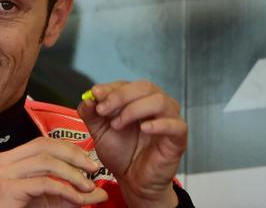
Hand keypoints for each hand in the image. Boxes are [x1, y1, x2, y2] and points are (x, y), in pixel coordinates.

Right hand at [0, 137, 107, 207]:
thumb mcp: (46, 203)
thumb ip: (71, 195)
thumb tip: (100, 192)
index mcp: (6, 160)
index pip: (40, 143)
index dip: (66, 148)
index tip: (86, 160)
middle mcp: (1, 161)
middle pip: (43, 146)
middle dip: (73, 155)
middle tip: (92, 169)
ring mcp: (1, 173)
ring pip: (45, 162)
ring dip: (72, 173)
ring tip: (87, 186)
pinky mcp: (7, 188)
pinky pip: (43, 183)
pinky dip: (65, 189)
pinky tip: (77, 199)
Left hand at [77, 81, 186, 207]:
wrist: (132, 181)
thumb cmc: (120, 153)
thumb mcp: (99, 132)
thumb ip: (91, 115)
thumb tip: (87, 98)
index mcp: (137, 99)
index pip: (127, 84)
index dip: (110, 88)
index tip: (95, 94)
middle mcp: (155, 104)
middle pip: (144, 87)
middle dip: (120, 96)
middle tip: (103, 110)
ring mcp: (169, 119)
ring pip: (159, 101)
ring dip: (134, 109)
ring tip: (117, 124)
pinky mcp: (178, 138)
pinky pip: (176, 125)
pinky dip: (159, 124)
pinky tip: (144, 128)